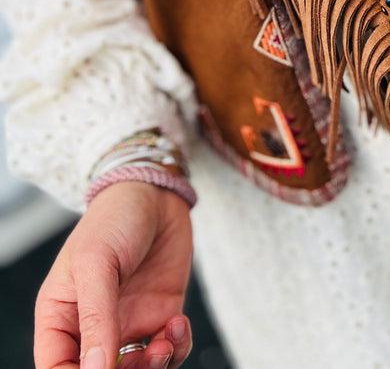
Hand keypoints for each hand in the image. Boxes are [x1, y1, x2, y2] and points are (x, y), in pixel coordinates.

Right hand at [35, 181, 193, 367]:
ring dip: (154, 367)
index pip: (57, 368)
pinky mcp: (160, 314)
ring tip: (164, 341)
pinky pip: (168, 350)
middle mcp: (92, 326)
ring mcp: (128, 322)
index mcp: (61, 315)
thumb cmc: (114, 218)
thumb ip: (96, 318)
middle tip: (144, 358)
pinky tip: (178, 322)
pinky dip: (177, 346)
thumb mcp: (96, 263)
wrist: (156, 192)